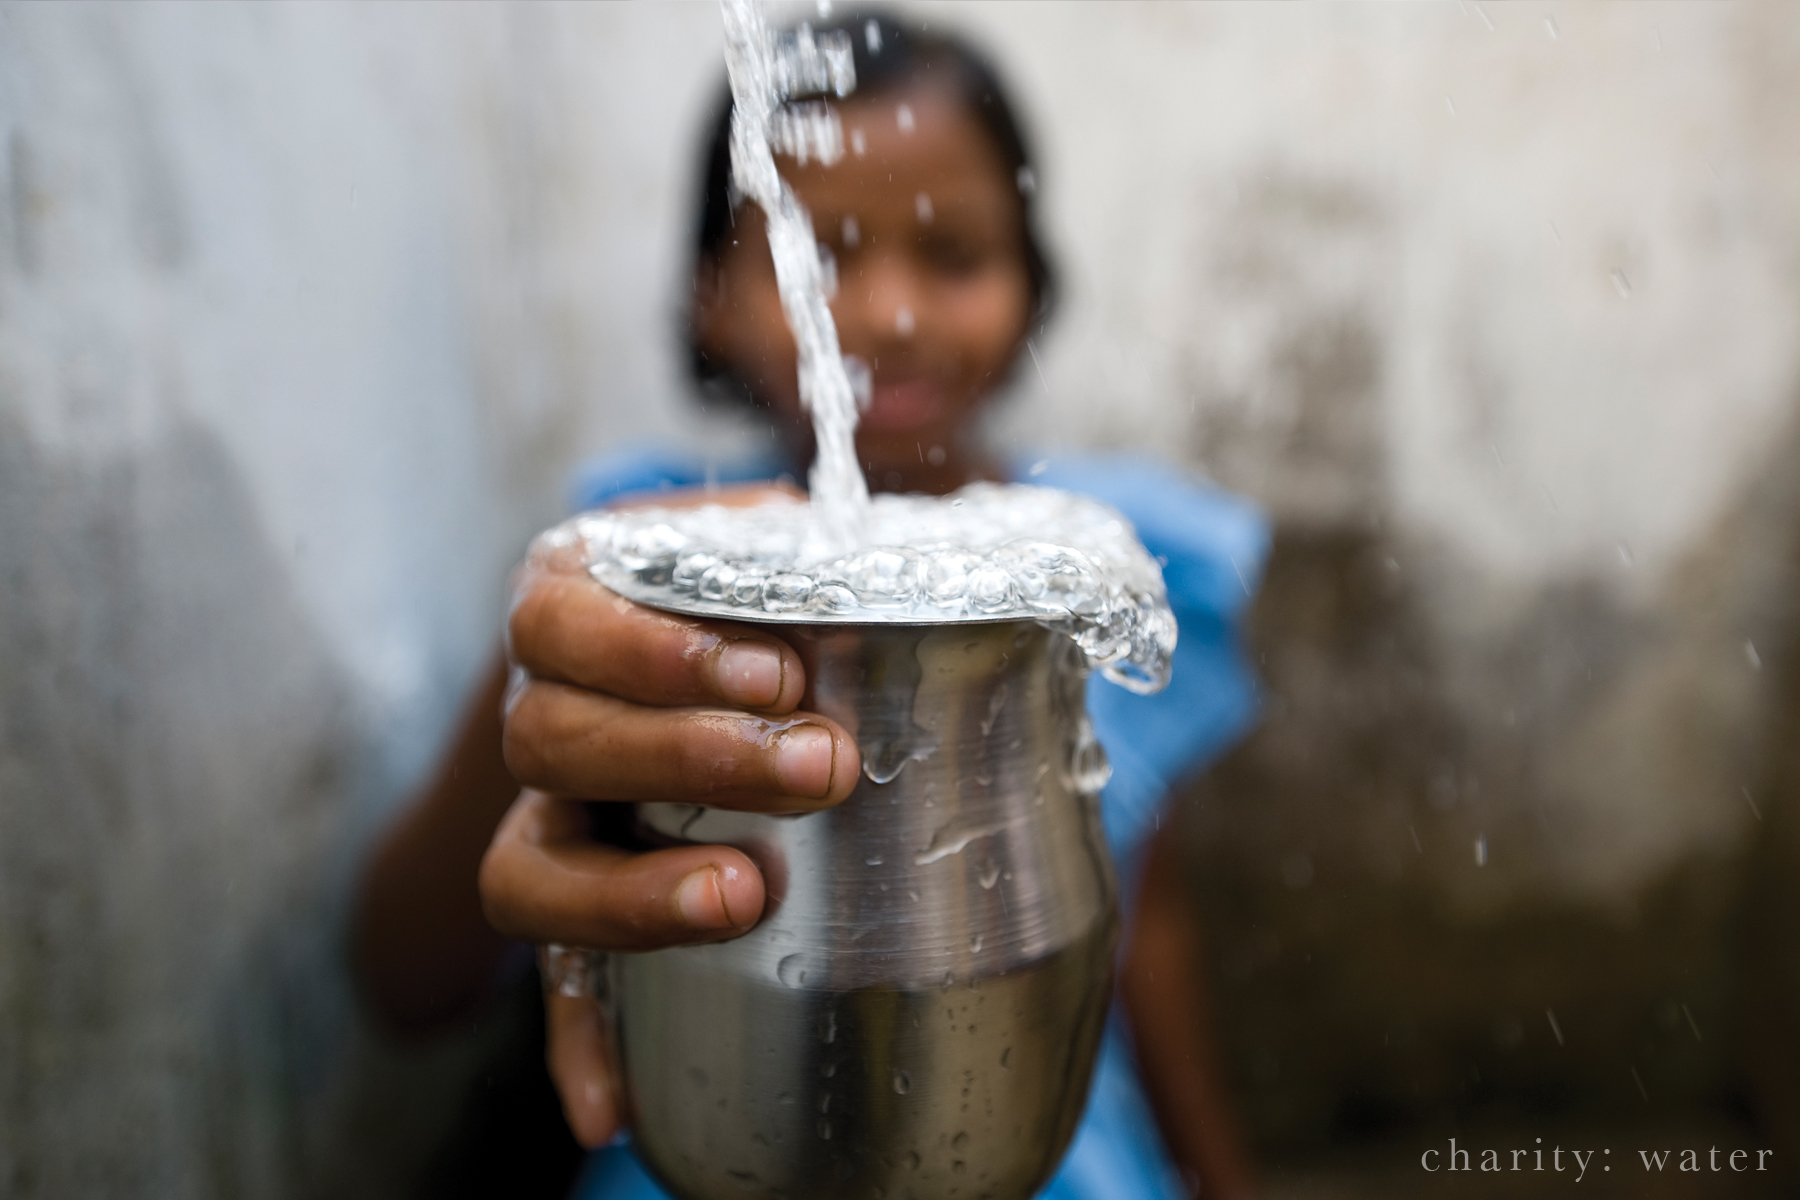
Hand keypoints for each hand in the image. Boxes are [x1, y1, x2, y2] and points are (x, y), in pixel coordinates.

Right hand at [478, 485, 860, 1145]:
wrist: (719, 679)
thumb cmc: (762, 606)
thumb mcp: (785, 551)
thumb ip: (836, 545)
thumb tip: (980, 557)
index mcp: (577, 606)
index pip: (554, 614)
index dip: (649, 647)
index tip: (776, 667)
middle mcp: (543, 713)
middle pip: (548, 737)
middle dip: (686, 754)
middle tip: (815, 764)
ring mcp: (550, 823)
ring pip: (528, 870)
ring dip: (632, 893)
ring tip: (746, 893)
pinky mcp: (576, 916)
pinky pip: (557, 989)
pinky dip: (582, 1048)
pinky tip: (615, 1111)